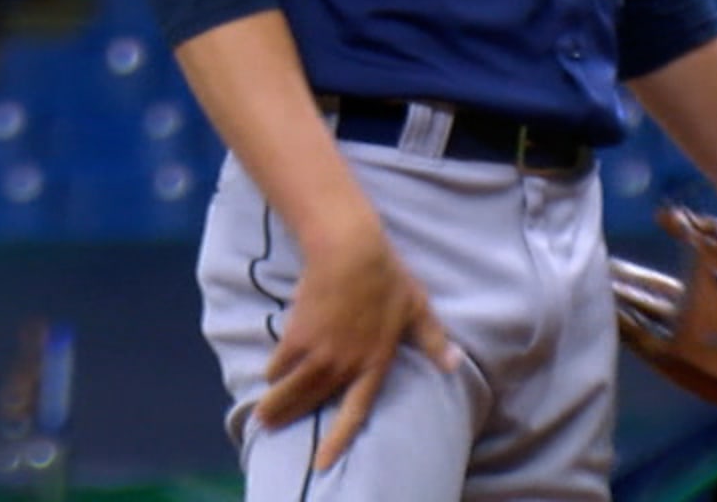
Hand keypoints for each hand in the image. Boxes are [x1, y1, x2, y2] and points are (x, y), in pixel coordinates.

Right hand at [258, 217, 457, 472]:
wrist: (350, 252)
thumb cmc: (388, 277)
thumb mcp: (418, 308)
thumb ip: (433, 340)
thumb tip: (454, 364)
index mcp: (374, 364)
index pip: (355, 413)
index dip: (338, 441)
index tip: (321, 464)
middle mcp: (344, 365)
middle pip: (313, 403)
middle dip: (291, 419)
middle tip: (273, 430)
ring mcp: (319, 353)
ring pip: (291, 390)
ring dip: (275, 405)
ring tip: (262, 417)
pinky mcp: (297, 336)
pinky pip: (280, 364)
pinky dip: (274, 372)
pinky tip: (270, 376)